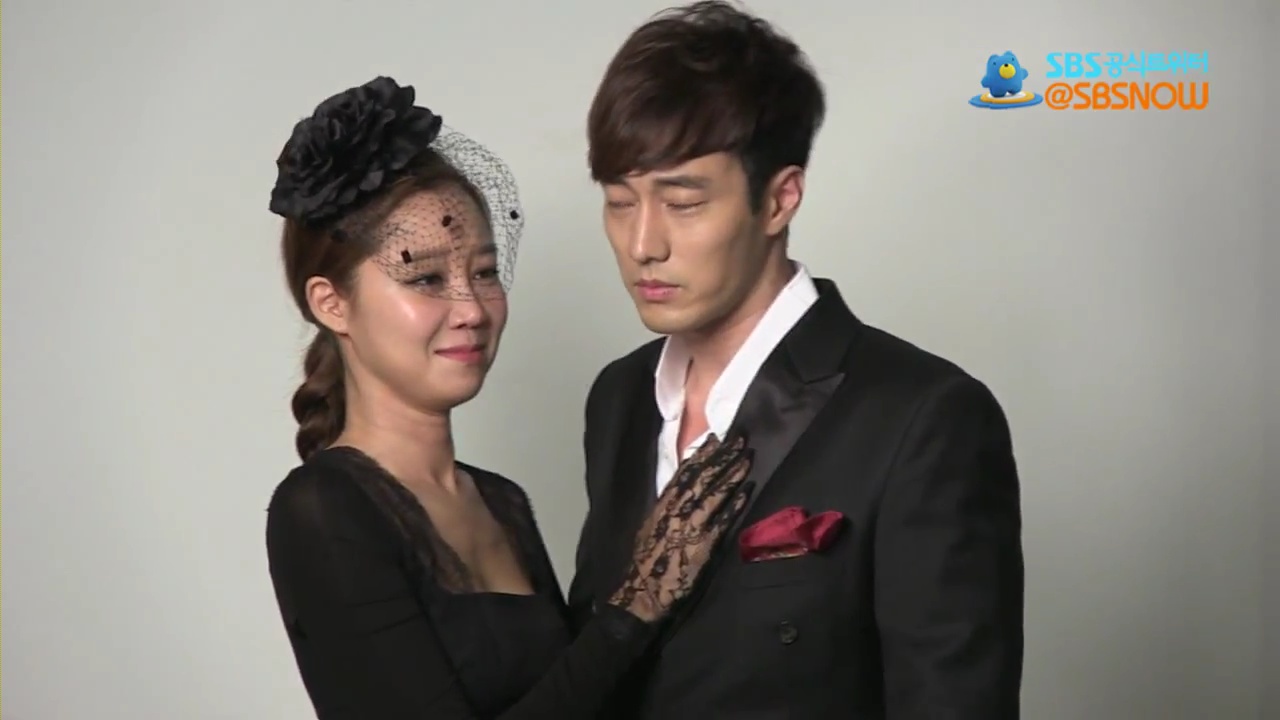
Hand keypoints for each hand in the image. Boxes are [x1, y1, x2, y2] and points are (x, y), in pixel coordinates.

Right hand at [607, 433, 753, 622]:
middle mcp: (676, 510)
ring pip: (715, 492)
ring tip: (747, 458)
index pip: (684, 473)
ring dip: (732, 474)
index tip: (714, 439)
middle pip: (702, 477)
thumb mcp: (650, 527)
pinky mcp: (704, 543)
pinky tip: (748, 490)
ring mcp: (691, 525)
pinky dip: (736, 503)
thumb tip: (678, 495)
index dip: (701, 455)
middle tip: (739, 439)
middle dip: (722, 457)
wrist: (642, 591)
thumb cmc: (645, 562)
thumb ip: (666, 510)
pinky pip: (723, 518)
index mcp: (662, 505)